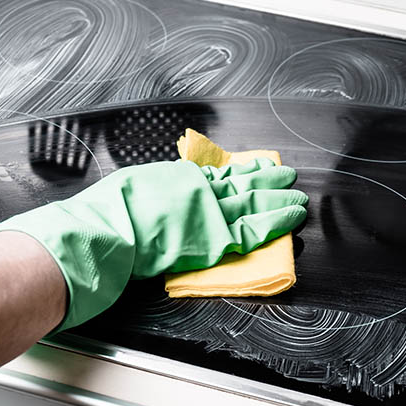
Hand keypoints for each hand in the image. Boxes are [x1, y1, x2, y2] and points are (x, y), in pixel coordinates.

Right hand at [0, 158, 307, 331]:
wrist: (107, 233)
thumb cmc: (110, 212)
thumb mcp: (135, 185)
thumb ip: (159, 188)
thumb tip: (164, 190)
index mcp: (180, 178)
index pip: (219, 173)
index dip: (242, 171)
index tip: (256, 167)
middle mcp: (199, 191)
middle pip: (242, 185)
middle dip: (267, 181)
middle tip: (287, 176)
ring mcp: (210, 214)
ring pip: (254, 204)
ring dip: (278, 200)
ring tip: (297, 198)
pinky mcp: (215, 238)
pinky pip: (253, 229)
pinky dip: (275, 222)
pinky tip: (290, 217)